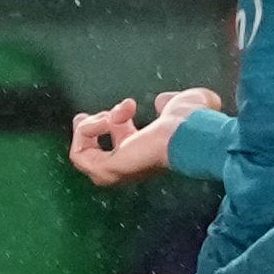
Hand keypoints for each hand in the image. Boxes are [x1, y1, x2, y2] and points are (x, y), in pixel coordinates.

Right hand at [66, 91, 223, 188]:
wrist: (190, 133)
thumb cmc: (194, 121)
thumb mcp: (182, 103)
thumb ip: (171, 101)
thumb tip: (162, 101)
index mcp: (147, 153)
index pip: (121, 143)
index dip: (115, 120)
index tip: (130, 106)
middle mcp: (131, 167)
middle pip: (95, 155)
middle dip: (88, 129)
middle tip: (87, 114)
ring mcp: (117, 173)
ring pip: (83, 154)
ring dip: (88, 128)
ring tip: (107, 116)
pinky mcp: (106, 171)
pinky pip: (79, 154)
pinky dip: (85, 132)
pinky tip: (104, 120)